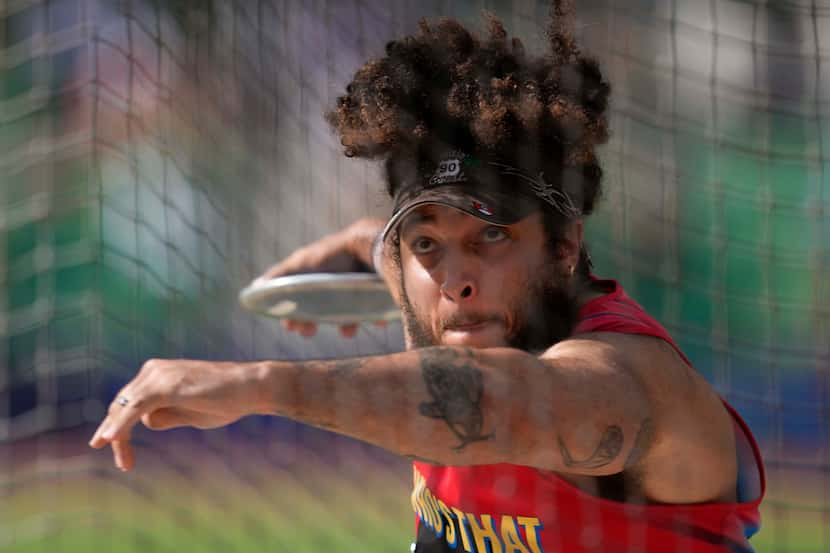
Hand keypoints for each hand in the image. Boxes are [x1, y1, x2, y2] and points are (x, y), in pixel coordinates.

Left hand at [88, 359, 259, 470]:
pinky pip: (136, 407)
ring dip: (119, 435)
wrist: (251, 388)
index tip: (113, 450)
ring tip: (124, 462)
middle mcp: (153, 370)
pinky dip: (122, 424)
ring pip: (125, 408)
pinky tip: (111, 439)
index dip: (119, 427)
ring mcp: (159, 375)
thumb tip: (147, 420)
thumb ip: (167, 414)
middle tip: (124, 464)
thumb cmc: (226, 400)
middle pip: (122, 405)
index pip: (128, 403)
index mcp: (158, 374)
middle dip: (117, 435)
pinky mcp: (167, 385)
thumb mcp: (189, 412)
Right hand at [256, 218, 387, 338]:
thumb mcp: (303, 266)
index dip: (292, 308)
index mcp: (315, 269)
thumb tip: (256, 288)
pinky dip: (374, 314)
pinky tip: (376, 322)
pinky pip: (375, 302)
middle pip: (321, 300)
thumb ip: (281, 277)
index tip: (289, 325)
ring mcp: (355, 277)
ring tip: (347, 332)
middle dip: (313, 317)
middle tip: (308, 331)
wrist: (373, 246)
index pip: (299, 291)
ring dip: (344, 321)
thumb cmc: (334, 256)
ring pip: (347, 305)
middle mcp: (334, 272)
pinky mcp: (376, 283)